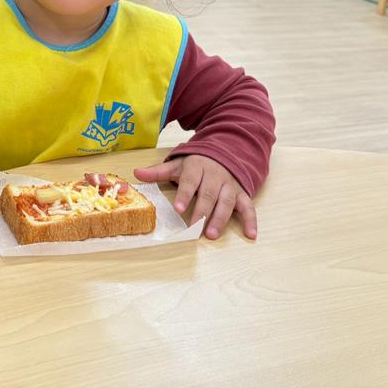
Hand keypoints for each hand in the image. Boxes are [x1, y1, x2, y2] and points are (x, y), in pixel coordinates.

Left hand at [134, 155, 256, 240]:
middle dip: (202, 211)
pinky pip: (248, 206)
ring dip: (220, 218)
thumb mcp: (177, 165)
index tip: (178, 209)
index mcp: (196, 168)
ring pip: (227, 201)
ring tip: (212, 234)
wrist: (224, 152)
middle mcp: (214, 176)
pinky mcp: (242, 193)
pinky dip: (251, 220)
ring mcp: (229, 185)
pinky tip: (251, 234)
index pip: (189, 181)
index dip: (184, 194)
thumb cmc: (197, 164)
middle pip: (208, 194)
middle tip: (194, 228)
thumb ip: (158, 172)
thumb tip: (136, 173)